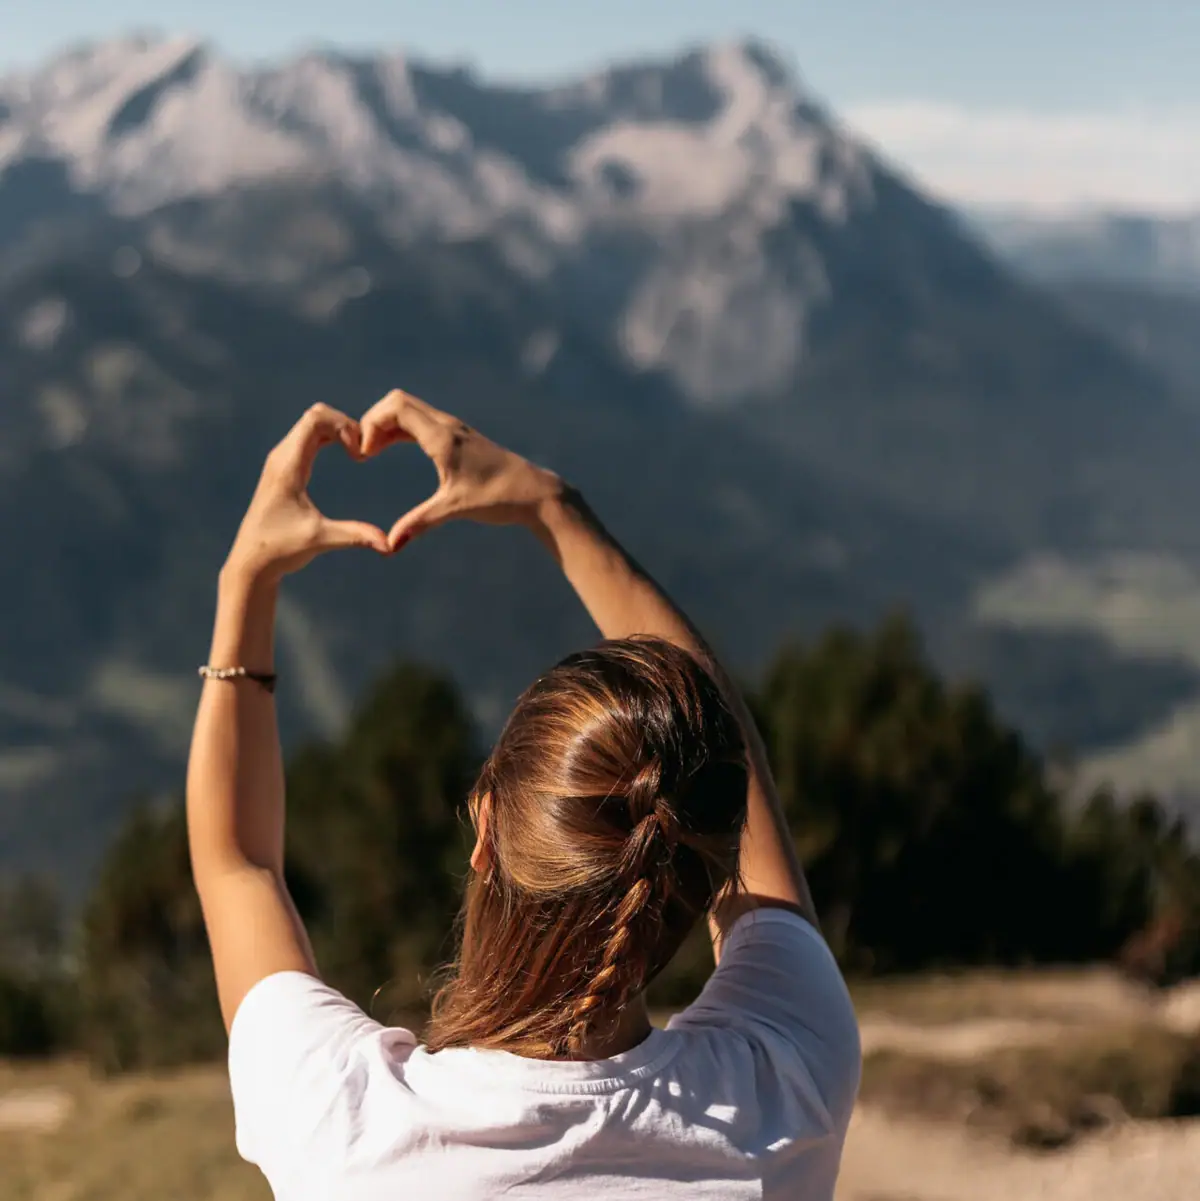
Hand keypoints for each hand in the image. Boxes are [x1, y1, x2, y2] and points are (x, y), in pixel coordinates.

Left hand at [225, 404, 390, 583]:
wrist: (251, 562)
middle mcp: (282, 456)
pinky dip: (332, 437)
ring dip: (339, 430)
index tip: (360, 454)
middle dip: (345, 425)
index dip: (344, 426)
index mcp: (288, 466)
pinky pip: (310, 436)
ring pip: (313, 424)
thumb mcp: (319, 540)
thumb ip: (355, 536)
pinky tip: (348, 456)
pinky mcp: (285, 467)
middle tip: (364, 452)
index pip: (315, 419)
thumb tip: (390, 545)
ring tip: (359, 453)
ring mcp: (282, 459)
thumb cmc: (280, 550)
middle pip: (316, 415)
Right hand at [359, 390, 561, 550]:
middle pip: (398, 402)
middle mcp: (448, 426)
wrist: (533, 493)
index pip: (396, 407)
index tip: (364, 454)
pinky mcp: (458, 437)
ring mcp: (454, 429)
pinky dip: (401, 429)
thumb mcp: (454, 509)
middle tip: (364, 452)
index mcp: (443, 437)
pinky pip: (421, 421)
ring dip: (386, 425)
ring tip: (371, 453)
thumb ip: (420, 522)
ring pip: (409, 410)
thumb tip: (391, 546)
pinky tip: (391, 449)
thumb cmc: (498, 497)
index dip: (371, 424)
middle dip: (373, 421)